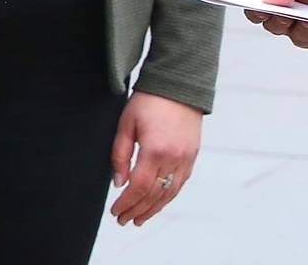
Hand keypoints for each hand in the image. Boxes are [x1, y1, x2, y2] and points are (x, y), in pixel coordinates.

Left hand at [108, 91, 202, 226]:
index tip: (115, 212)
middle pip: (154, 195)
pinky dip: (167, 197)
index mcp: (154, 150)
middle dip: (137, 210)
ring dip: (153, 209)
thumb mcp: (126, 124)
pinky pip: (179, 184)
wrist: (178, 86)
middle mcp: (174, 158)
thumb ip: (120, 155)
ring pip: (169, 193)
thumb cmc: (147, 102)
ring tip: (138, 219)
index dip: (126, 203)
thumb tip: (119, 183)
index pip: (139, 187)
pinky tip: (156, 203)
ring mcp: (186, 159)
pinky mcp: (192, 156)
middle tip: (123, 221)